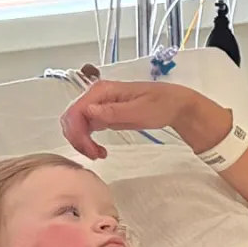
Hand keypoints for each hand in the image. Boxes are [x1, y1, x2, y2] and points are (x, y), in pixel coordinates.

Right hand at [60, 79, 203, 158]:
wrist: (175, 105)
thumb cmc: (161, 105)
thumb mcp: (140, 110)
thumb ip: (114, 111)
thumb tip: (88, 111)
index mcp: (103, 91)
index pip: (77, 111)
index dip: (77, 132)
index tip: (90, 150)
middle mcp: (96, 96)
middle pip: (72, 118)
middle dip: (77, 139)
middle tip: (95, 156)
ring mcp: (99, 105)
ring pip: (77, 125)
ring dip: (82, 142)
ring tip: (99, 155)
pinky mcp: (104, 115)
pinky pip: (86, 129)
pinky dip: (88, 142)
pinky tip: (100, 152)